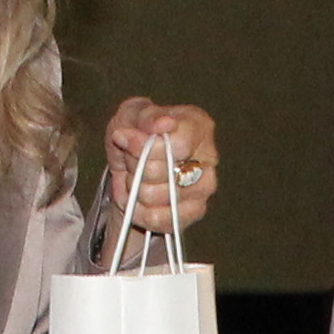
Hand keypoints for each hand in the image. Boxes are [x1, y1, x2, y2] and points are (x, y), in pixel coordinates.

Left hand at [99, 97, 218, 237]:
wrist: (130, 161)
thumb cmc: (135, 131)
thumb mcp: (132, 114)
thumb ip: (147, 117)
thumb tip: (164, 124)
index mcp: (198, 125)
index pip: (178, 144)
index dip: (146, 146)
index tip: (125, 139)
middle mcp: (208, 157)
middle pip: (166, 172)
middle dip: (136, 167)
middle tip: (130, 160)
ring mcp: (204, 187)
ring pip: (159, 196)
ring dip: (135, 188)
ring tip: (134, 177)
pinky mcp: (194, 212)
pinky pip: (160, 218)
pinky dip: (139, 211)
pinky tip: (137, 199)